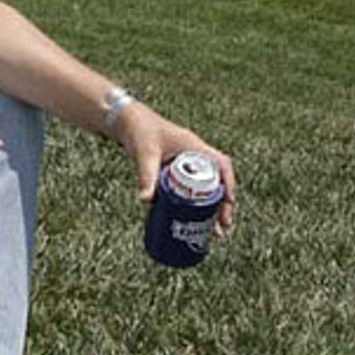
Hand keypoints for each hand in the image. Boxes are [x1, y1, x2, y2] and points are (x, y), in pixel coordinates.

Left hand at [116, 104, 236, 236]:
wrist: (126, 122)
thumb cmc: (139, 130)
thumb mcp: (145, 153)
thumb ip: (146, 175)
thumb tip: (146, 200)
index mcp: (194, 147)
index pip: (221, 164)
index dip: (228, 184)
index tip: (228, 203)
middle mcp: (195, 157)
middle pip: (217, 182)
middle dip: (223, 206)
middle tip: (221, 229)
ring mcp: (186, 166)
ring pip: (206, 189)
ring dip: (212, 209)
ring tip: (215, 232)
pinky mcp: (175, 174)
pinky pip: (191, 191)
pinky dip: (195, 207)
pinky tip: (194, 224)